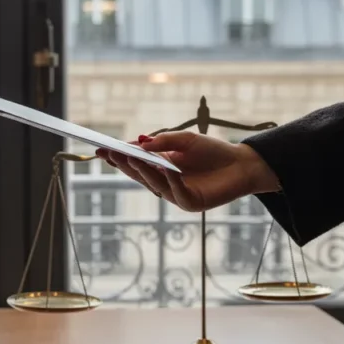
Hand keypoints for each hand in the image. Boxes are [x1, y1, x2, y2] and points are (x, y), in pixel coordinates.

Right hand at [95, 132, 279, 211]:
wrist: (241, 165)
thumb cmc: (213, 151)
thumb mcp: (186, 140)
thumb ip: (165, 141)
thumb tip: (141, 141)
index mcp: (160, 166)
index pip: (134, 162)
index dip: (118, 156)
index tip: (102, 148)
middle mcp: (164, 182)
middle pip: (139, 175)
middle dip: (124, 164)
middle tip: (110, 153)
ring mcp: (176, 194)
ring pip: (154, 184)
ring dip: (142, 171)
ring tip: (131, 157)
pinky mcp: (190, 203)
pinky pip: (176, 192)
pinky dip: (170, 181)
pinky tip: (165, 169)